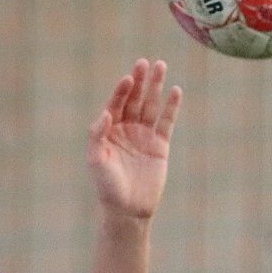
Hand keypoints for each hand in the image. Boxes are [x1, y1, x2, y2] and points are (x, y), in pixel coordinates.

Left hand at [88, 58, 180, 221]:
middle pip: (134, 99)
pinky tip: (175, 91)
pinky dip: (172, 107)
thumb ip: (98, 135)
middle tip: (144, 62)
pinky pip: (167, 122)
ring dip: (156, 87)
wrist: (127, 210)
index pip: (116, 104)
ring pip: (151, 106)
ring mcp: (144, 136)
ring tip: (161, 66)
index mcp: (109, 131)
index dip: (121, 91)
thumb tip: (106, 112)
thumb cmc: (107, 187)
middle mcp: (127, 129)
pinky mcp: (160, 146)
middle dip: (139, 82)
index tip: (128, 78)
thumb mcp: (96, 160)